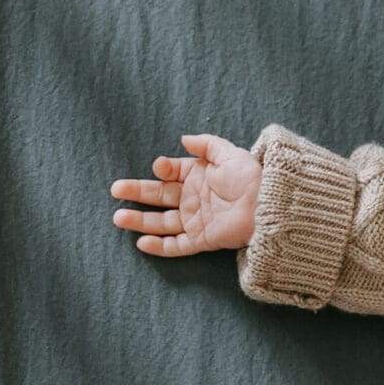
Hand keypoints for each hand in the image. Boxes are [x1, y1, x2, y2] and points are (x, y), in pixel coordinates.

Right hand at [111, 134, 262, 254]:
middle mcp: (193, 199)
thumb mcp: (229, 154)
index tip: (159, 168)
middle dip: (136, 193)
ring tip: (118, 218)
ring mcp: (195, 220)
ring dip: (140, 220)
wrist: (269, 205)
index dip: (163, 170)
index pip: (172, 173)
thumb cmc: (251, 177)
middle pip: (159, 196)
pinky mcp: (202, 240)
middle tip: (115, 190)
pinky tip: (141, 243)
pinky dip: (159, 246)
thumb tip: (183, 138)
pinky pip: (176, 245)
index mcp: (199, 176)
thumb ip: (206, 144)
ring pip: (161, 222)